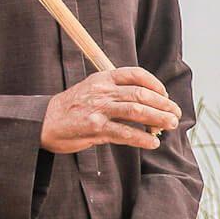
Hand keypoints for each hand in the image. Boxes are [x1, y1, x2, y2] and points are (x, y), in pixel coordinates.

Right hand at [41, 68, 180, 154]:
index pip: (136, 74)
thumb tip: (145, 104)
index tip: (165, 95)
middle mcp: (103, 91)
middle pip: (141, 94)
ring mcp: (99, 109)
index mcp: (103, 78)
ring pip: (136, 111)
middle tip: (175, 114)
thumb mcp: (92, 89)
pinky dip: (142, 138)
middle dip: (163, 104)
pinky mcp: (95, 128)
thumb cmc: (72, 107)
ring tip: (171, 125)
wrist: (44, 121)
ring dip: (158, 119)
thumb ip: (115, 92)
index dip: (155, 83)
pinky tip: (153, 143)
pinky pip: (124, 133)